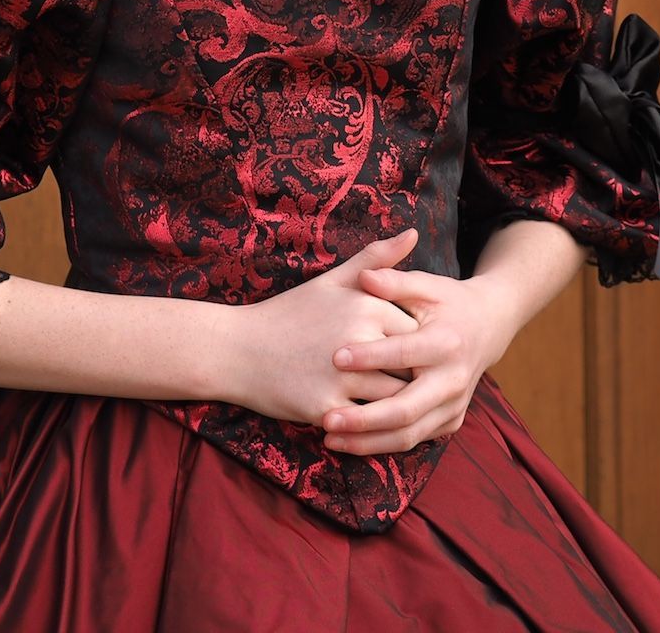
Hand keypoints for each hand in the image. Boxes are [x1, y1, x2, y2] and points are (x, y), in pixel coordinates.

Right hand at [225, 228, 423, 427]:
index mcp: (368, 305)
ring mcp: (343, 375)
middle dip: (416, 377)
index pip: (418, 330)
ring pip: (397, 398)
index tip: (419, 355)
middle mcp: (360, 338)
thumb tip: (414, 232)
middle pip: (412, 365)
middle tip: (420, 387)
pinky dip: (376, 427)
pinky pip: (368, 423)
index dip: (419, 345)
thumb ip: (376, 259)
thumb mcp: (332, 281)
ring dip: (402, 405)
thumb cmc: (290, 314)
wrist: (238, 350)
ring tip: (404, 409)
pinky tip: (376, 425)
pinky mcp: (328, 407)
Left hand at [316, 261, 520, 455]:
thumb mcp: (427, 285)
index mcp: (446, 343)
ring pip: (409, 435)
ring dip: (368, 442)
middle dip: (364, 419)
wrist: (489, 327)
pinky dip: (382, 444)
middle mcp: (453, 380)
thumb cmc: (448, 302)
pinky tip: (351, 442)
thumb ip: (394, 281)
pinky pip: (415, 439)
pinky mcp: (451, 421)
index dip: (370, 356)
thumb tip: (364, 277)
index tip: (334, 358)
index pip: (404, 354)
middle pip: (406, 410)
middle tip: (326, 419)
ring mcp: (454, 406)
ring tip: (329, 439)